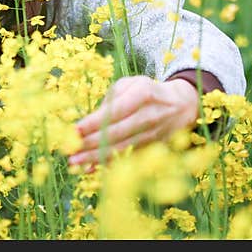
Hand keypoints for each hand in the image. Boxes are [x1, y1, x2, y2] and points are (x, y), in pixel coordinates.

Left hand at [68, 75, 198, 167]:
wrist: (182, 105)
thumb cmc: (147, 91)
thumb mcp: (131, 84)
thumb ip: (111, 99)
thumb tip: (91, 121)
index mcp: (143, 93)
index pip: (114, 111)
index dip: (93, 122)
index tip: (74, 130)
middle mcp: (150, 115)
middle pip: (117, 133)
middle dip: (90, 143)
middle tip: (69, 150)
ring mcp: (154, 134)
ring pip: (122, 148)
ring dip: (96, 157)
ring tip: (74, 162)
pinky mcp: (154, 148)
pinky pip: (129, 158)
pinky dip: (109, 164)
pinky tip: (91, 168)